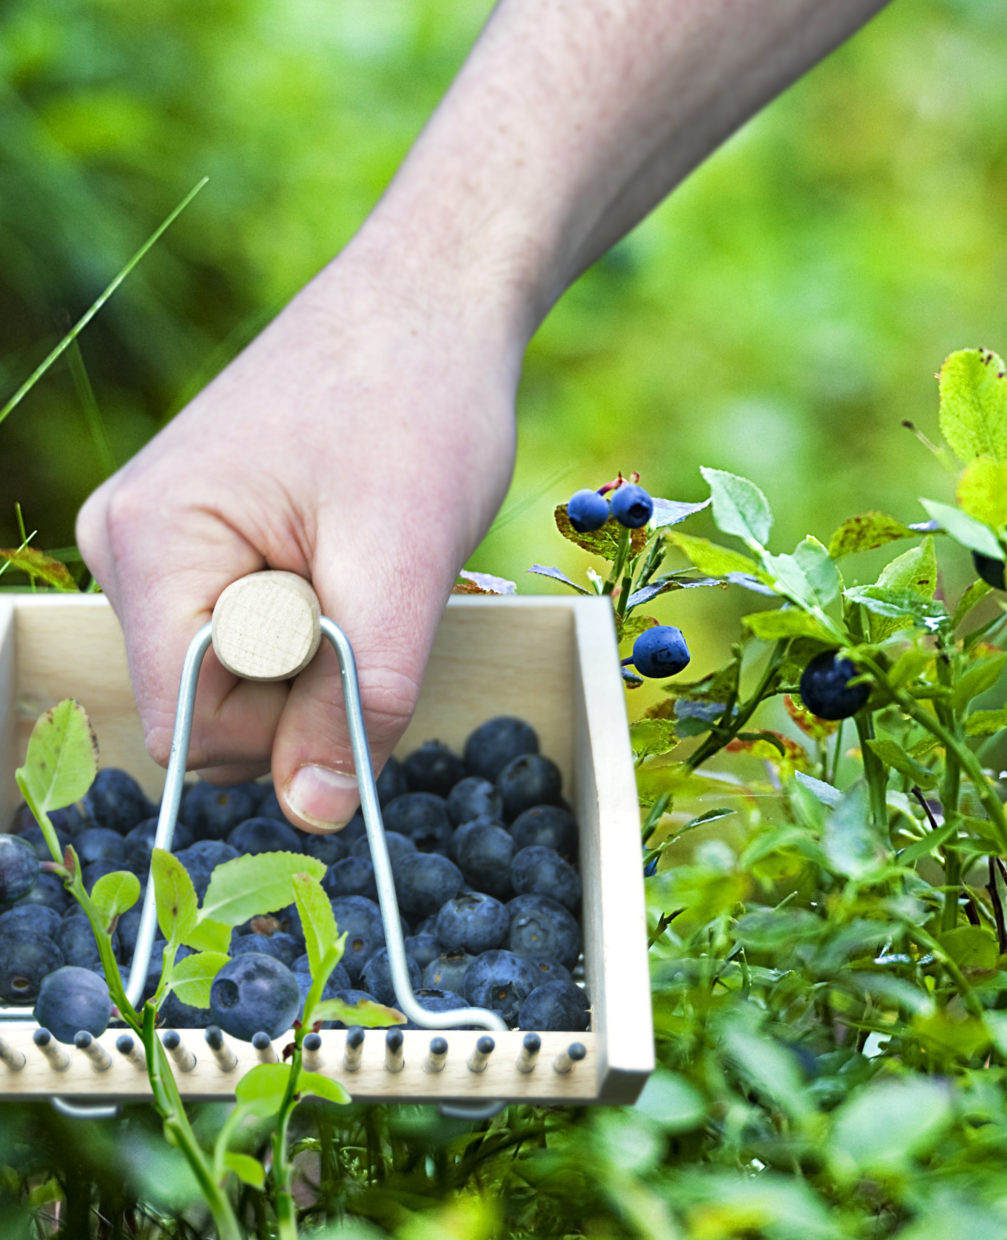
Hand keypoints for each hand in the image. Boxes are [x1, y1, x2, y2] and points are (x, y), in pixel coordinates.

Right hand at [76, 241, 520, 831]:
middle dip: (311, 686)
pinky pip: (255, 635)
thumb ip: (359, 695)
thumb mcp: (402, 562)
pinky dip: (318, 621)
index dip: (288, 728)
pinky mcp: (206, 546)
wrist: (426, 306)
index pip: (187, 725)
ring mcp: (163, 546)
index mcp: (152, 545)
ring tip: (365, 556)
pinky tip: (348, 552)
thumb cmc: (416, 406)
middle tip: (374, 588)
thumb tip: (318, 814)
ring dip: (322, 650)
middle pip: (212, 710)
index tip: (362, 661)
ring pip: (242, 678)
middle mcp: (130, 549)